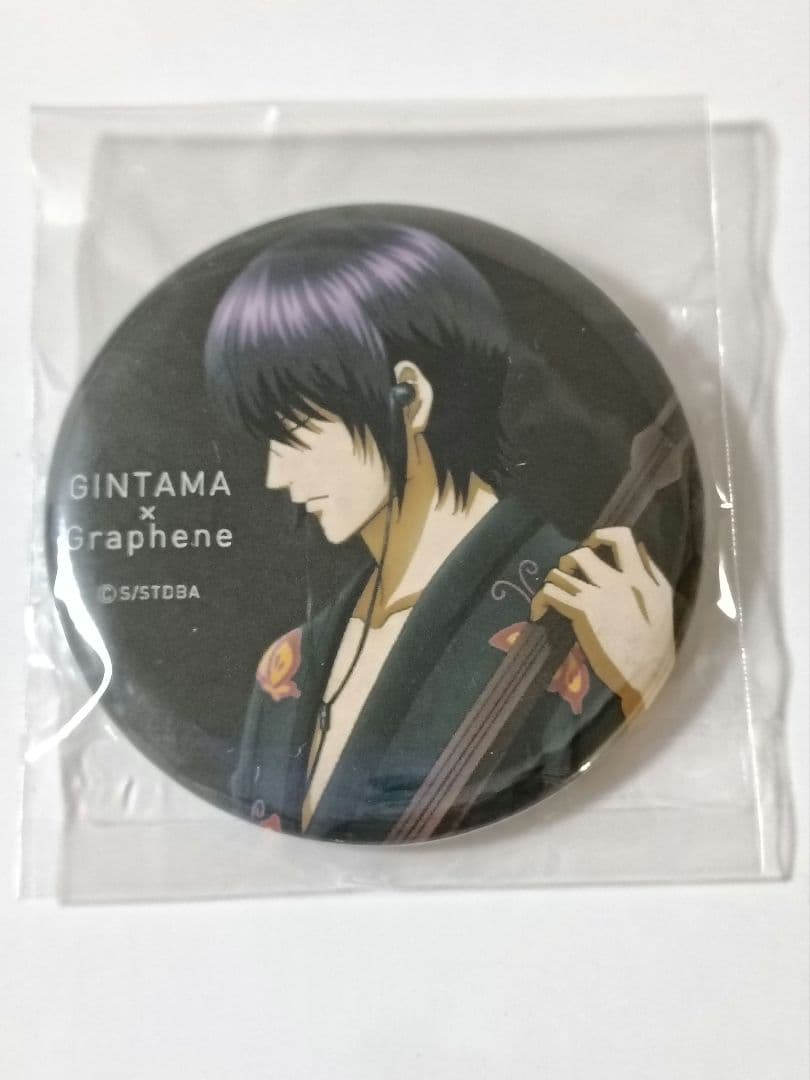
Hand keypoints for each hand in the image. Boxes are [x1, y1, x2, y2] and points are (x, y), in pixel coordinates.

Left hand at [531, 527, 674, 718]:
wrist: (641, 677)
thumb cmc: (654, 647)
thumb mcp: (663, 606)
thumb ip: (652, 576)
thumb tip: (639, 548)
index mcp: (643, 579)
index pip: (622, 538)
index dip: (601, 535)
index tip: (592, 542)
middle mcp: (620, 582)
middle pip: (582, 554)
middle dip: (568, 562)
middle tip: (566, 575)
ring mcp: (599, 595)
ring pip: (561, 573)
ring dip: (553, 582)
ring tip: (553, 595)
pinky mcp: (581, 612)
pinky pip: (551, 593)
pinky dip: (541, 601)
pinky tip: (541, 612)